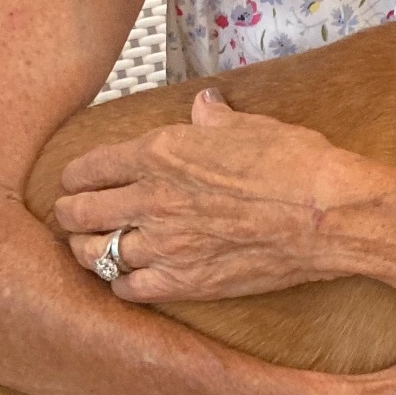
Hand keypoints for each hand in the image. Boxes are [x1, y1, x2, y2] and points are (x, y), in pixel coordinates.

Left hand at [56, 89, 371, 301]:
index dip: (75, 177)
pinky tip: (130, 279)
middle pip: (80, 212)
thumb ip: (213, 119)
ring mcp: (166, 245)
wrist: (325, 215)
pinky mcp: (187, 282)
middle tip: (74, 217)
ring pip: (97, 254)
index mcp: (158, 153)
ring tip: (94, 250)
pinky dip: (123, 285)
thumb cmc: (294, 164)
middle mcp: (151, 200)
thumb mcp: (250, 126)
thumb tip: (204, 104)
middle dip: (71, 214)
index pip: (88, 167)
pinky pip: (130, 289)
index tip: (75, 183)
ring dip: (91, 251)